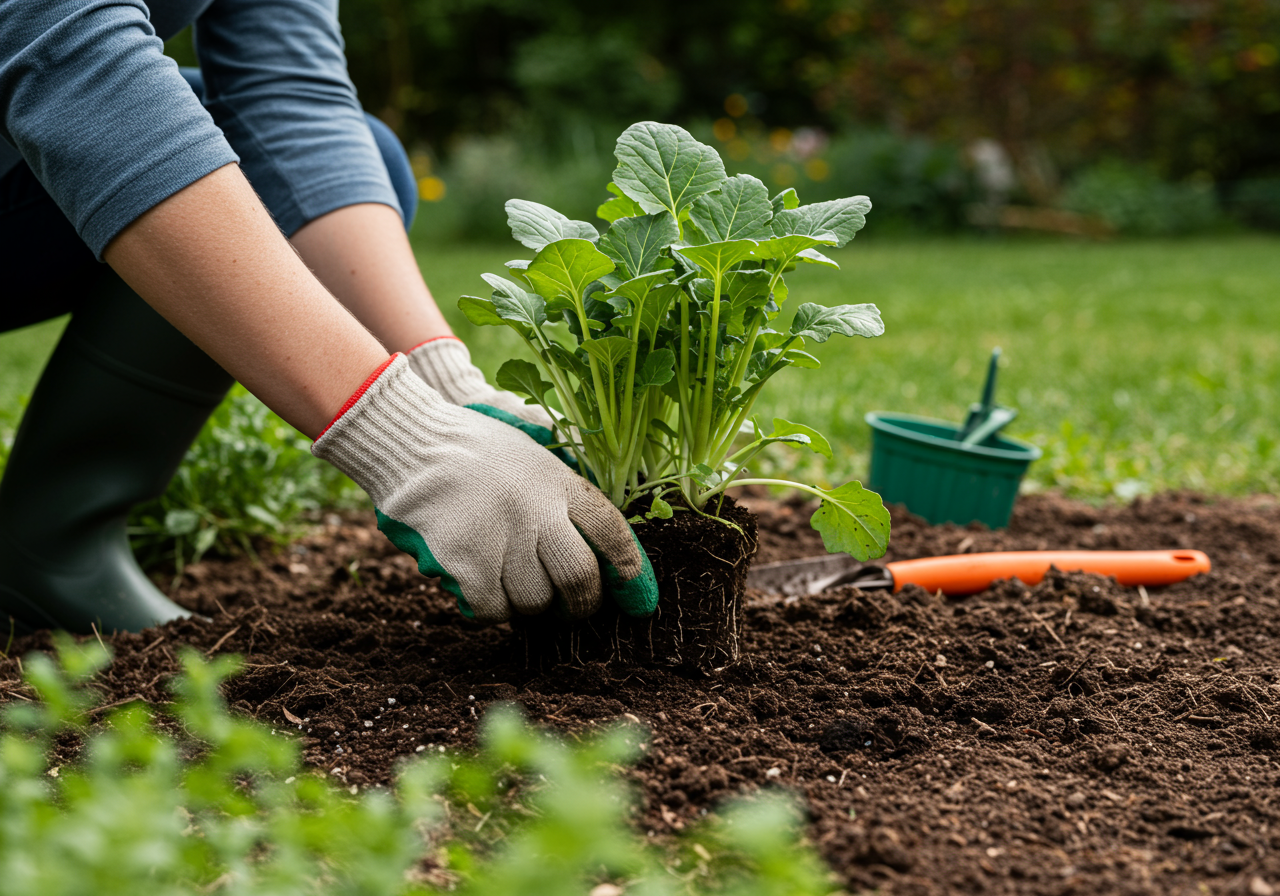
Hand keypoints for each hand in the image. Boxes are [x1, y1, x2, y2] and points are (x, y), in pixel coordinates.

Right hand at [313, 355, 656, 620]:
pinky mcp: (467, 565)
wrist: (409, 442)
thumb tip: (593, 536)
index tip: (635, 592)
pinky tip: (480, 587)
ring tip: (513, 584)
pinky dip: (490, 608)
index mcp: (559, 482)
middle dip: (583, 604)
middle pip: (579, 578)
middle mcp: (537, 512)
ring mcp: (502, 540)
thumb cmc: (471, 446)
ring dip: (529, 603)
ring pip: (534, 601)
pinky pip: (493, 609)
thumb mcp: (531, 450)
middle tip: (575, 609)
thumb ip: (562, 488)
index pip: (612, 530)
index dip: (629, 568)